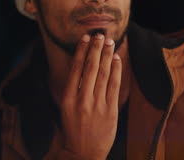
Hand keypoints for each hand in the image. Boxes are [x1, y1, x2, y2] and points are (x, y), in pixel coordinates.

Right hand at [59, 33, 121, 159]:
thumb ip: (74, 89)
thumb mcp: (66, 109)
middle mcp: (82, 99)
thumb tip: (80, 67)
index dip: (81, 51)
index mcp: (67, 99)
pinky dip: (116, 70)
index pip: (75, 69)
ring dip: (107, 55)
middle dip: (96, 49)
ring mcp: (97, 105)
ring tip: (109, 42)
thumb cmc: (73, 130)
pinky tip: (116, 59)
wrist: (83, 154)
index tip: (85, 38)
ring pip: (103, 74)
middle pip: (90, 68)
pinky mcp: (110, 110)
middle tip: (100, 34)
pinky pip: (114, 85)